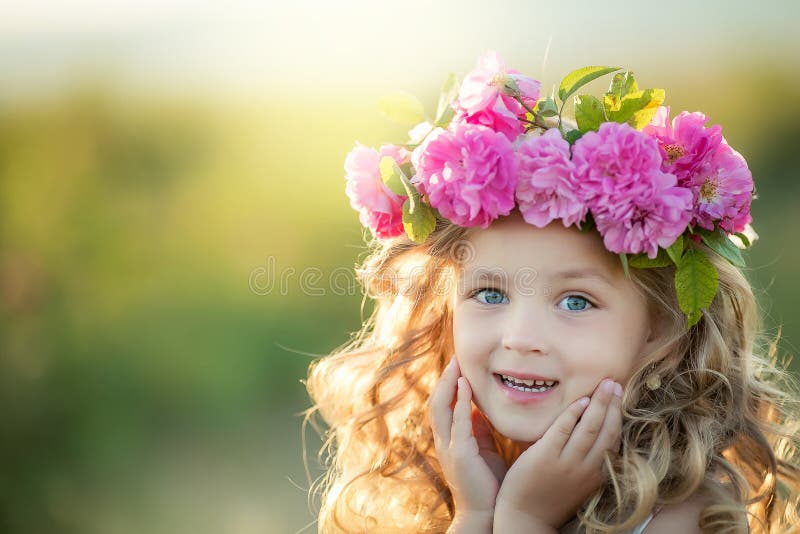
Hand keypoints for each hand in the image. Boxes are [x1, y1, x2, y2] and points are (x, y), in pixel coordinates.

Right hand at [429, 358, 507, 520]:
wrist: (486, 513)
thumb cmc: (487, 483)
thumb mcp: (483, 449)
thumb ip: (478, 430)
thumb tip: (478, 410)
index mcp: (449, 440)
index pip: (443, 405)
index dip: (447, 384)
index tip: (457, 365)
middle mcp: (444, 441)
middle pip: (436, 402)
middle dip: (445, 379)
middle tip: (455, 358)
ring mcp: (449, 447)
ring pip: (440, 408)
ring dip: (448, 384)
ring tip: (456, 365)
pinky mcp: (460, 453)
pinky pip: (457, 421)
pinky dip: (460, 401)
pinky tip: (465, 385)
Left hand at [494, 378, 623, 529]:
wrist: (527, 518)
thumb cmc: (551, 497)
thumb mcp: (579, 482)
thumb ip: (587, 460)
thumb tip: (593, 434)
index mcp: (597, 475)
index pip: (614, 440)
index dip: (619, 417)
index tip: (621, 397)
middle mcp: (586, 469)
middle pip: (606, 430)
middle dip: (613, 405)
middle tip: (615, 383)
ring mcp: (566, 463)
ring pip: (590, 428)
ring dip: (599, 403)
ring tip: (605, 384)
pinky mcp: (545, 456)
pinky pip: (563, 429)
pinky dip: (573, 413)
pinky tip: (580, 401)